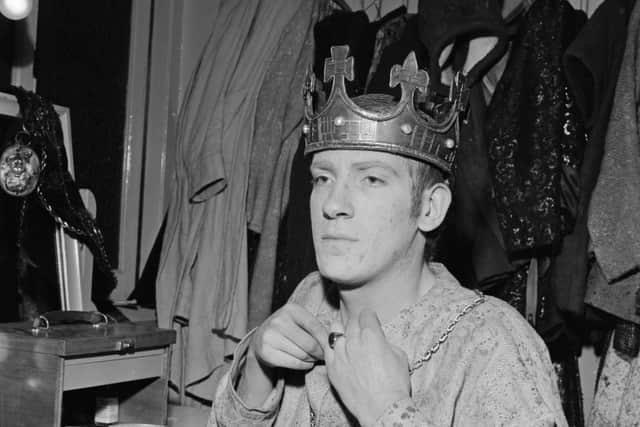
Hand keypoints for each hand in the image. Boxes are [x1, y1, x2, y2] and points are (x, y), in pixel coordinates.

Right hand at [251, 302, 328, 370]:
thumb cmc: (287, 329)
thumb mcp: (298, 320)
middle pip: (309, 343)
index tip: (332, 346)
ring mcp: (271, 337)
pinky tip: (307, 363)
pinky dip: (305, 365)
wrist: (260, 339)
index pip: (315, 326)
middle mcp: (279, 321)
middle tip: (325, 356)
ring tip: (315, 358)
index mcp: (290, 309)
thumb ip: (315, 326)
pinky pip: (294, 363)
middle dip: (321, 352)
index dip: (326, 339)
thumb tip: (336, 338)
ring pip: (303, 355)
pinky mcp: (267, 353)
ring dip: (313, 359)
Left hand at [325, 309, 410, 425]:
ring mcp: (340, 354)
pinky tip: (338, 350)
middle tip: (361, 333)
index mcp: (371, 335)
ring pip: (335, 329)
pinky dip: (332, 346)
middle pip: (351, 321)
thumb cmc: (395, 384)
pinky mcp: (331, 367)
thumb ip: (385, 342)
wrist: (382, 408)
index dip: (370, 317)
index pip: (366, 314)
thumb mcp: (400, 356)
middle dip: (357, 324)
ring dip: (342, 331)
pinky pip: (326, 348)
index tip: (371, 322)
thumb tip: (379, 339)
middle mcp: (353, 341)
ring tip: (346, 337)